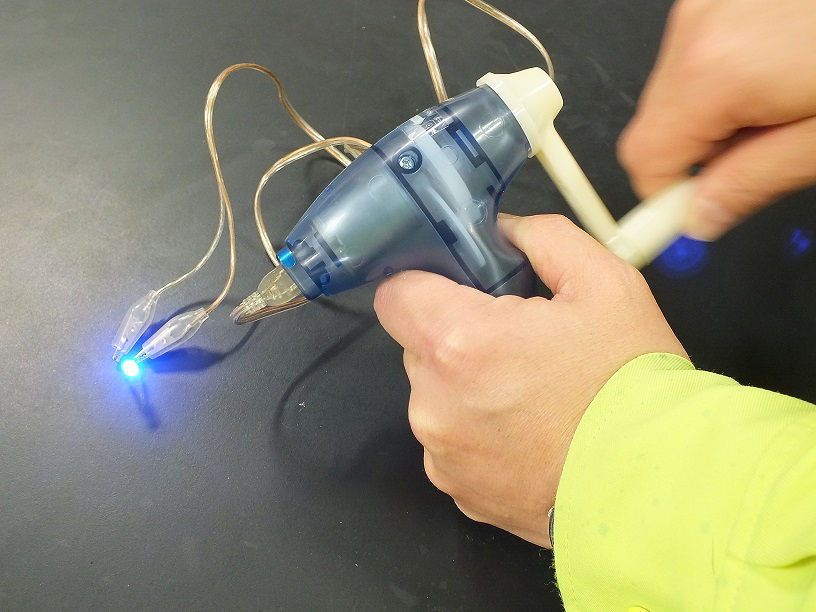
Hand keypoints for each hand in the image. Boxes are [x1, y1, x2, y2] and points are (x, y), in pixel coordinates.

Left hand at [374, 215, 686, 546]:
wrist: (657, 486)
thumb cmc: (633, 393)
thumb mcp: (606, 284)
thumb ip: (544, 239)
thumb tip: (508, 231)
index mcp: (461, 343)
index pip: (394, 294)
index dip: (422, 282)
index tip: (450, 284)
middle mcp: (437, 403)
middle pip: (418, 345)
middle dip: (457, 335)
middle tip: (518, 341)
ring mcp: (444, 452)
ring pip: (436, 395)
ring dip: (469, 386)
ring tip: (533, 393)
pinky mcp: (458, 488)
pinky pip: (452, 442)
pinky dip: (480, 432)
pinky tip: (530, 432)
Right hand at [618, 0, 815, 239]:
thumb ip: (752, 185)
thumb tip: (702, 216)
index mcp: (717, 68)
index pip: (645, 159)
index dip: (662, 200)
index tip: (682, 222)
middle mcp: (702, 24)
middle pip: (657, 122)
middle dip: (695, 155)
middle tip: (752, 167)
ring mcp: (712, 1)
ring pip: (679, 88)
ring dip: (716, 115)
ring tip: (784, 107)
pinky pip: (702, 53)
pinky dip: (730, 79)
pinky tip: (782, 75)